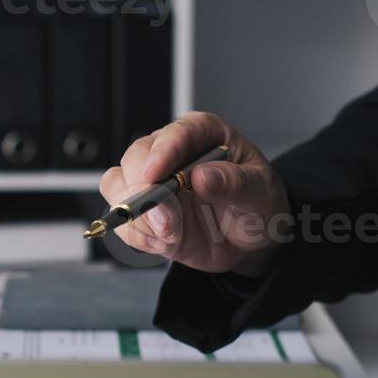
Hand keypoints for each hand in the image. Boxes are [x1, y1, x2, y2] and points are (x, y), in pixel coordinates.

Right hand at [98, 112, 288, 276]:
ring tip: (168, 236)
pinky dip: (137, 235)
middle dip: (143, 192)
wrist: (251, 242)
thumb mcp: (259, 193)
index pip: (176, 133)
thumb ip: (234, 183)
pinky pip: (122, 220)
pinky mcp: (143, 212)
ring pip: (118, 186)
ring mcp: (152, 183)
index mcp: (202, 135)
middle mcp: (171, 153)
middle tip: (166, 221)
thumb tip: (201, 176)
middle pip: (136, 158)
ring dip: (136, 215)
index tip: (155, 175)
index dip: (162, 152)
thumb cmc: (257, 205)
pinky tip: (164, 244)